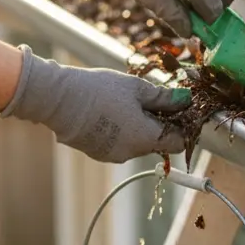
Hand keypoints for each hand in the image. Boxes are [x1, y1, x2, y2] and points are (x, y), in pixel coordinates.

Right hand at [1, 46, 185, 162]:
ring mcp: (113, 156)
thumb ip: (164, 98)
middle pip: (156, 143)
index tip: (176, 109)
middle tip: (147, 100)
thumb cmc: (100, 91)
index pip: (178, 143)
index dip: (181, 126)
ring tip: (123, 104)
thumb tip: (186, 100)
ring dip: (137, 128)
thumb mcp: (136, 88)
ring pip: (136, 144)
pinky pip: (117, 144)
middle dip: (157, 124)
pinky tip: (107, 113)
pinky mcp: (97, 153)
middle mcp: (132, 153)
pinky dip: (119, 132)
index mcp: (146, 138)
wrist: (59, 100)